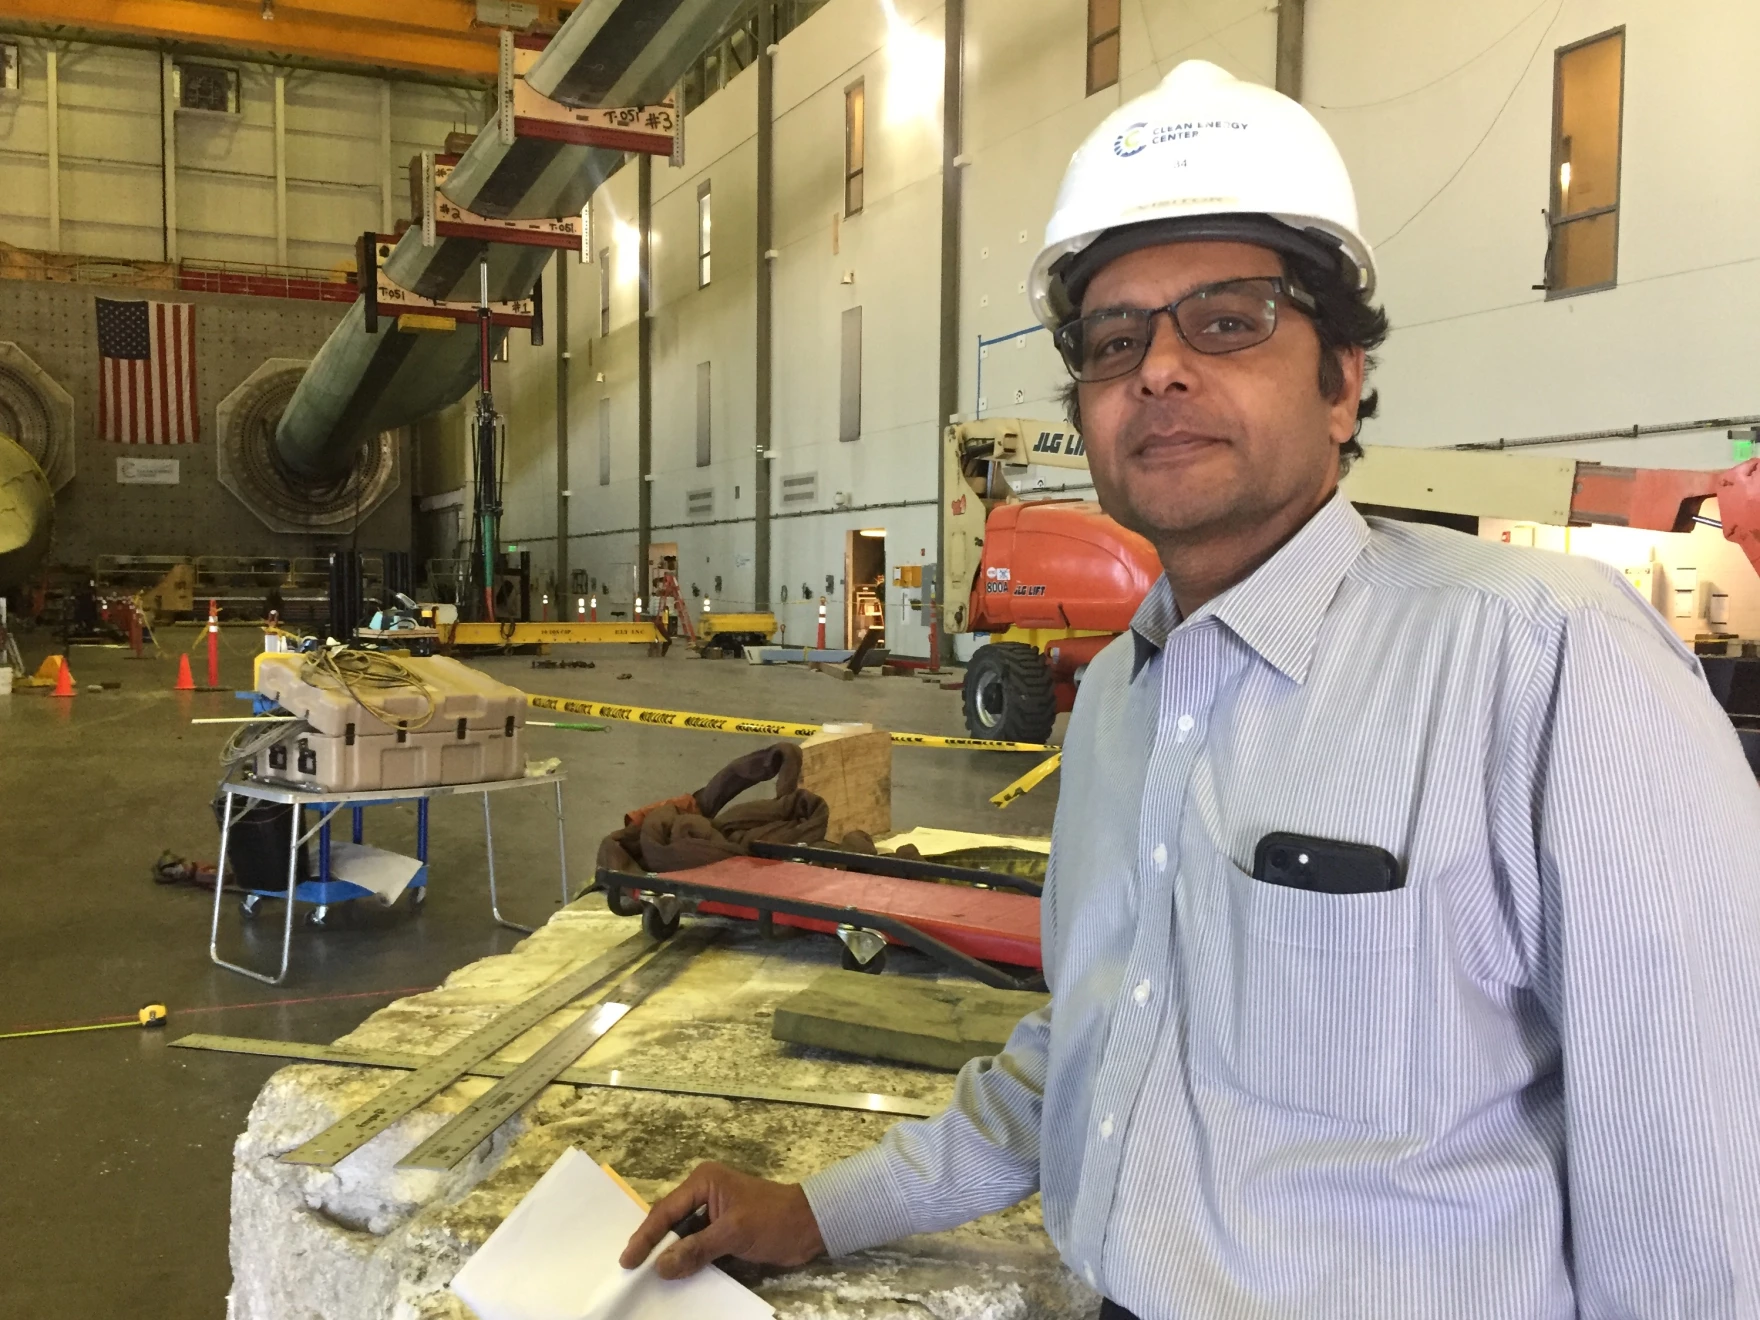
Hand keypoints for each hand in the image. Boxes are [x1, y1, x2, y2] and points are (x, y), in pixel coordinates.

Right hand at [619, 1161, 825, 1279]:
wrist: (811, 1226)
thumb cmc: (775, 1220)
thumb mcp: (735, 1233)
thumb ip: (697, 1249)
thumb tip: (662, 1266)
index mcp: (704, 1182)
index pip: (666, 1211)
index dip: (645, 1237)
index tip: (628, 1260)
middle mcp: (704, 1192)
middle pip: (669, 1221)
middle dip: (652, 1244)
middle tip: (630, 1269)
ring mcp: (713, 1211)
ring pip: (681, 1234)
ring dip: (668, 1253)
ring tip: (645, 1275)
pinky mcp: (723, 1229)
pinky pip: (696, 1243)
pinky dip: (686, 1258)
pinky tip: (674, 1273)